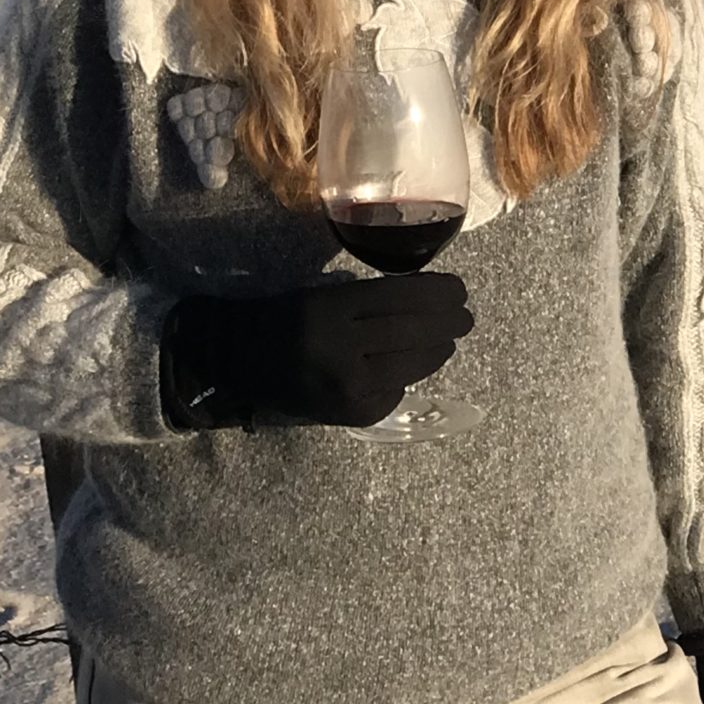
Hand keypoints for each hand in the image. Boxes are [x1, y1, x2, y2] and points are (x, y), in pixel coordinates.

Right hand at [162, 271, 472, 430]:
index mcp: (332, 306)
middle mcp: (341, 346)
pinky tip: (405, 368)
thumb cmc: (284, 318)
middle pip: (416, 332)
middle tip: (466, 316)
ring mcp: (348, 384)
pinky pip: (395, 391)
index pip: (403, 296)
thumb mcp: (323, 295)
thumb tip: (428, 301)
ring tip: (447, 340)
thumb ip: (369, 300)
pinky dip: (405, 379)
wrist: (237, 363)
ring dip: (437, 350)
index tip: (459, 289)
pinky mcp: (351, 414)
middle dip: (450, 323)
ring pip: (413, 365)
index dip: (439, 293)